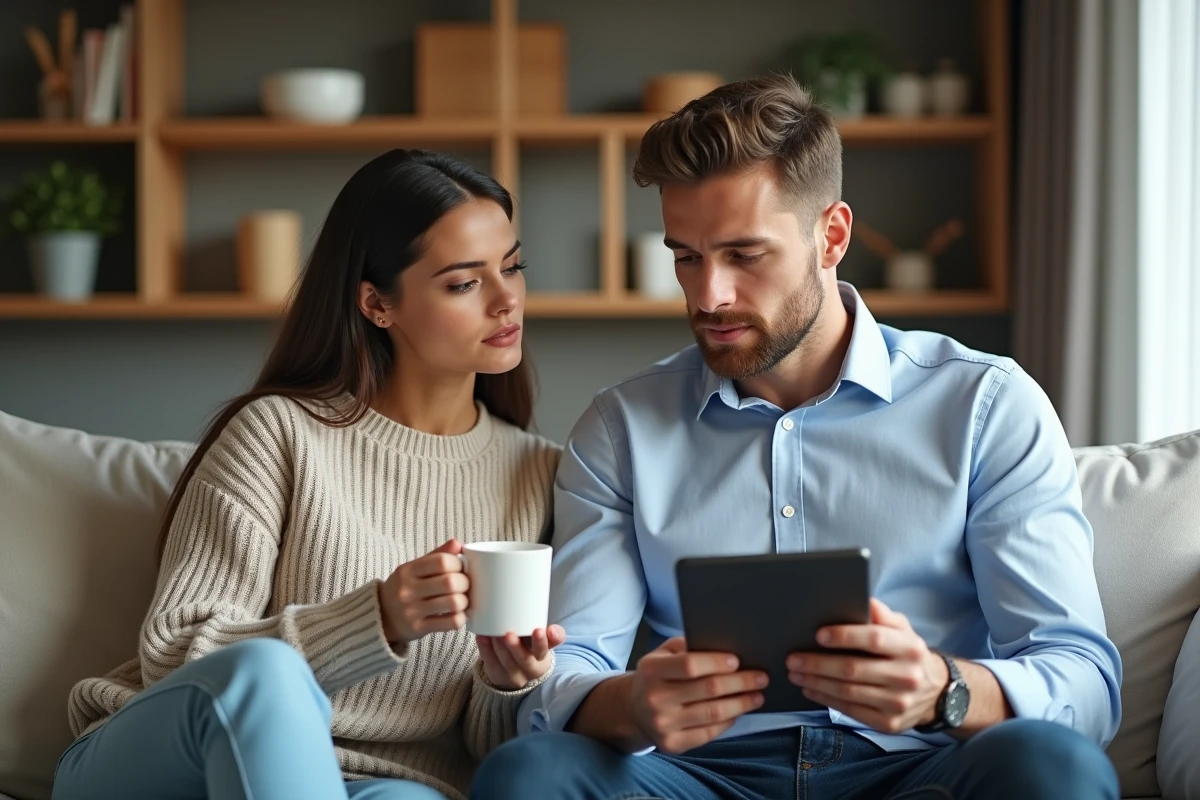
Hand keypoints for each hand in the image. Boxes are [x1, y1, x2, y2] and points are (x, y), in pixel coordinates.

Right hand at [378, 539, 468, 644]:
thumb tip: (458, 543)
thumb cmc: (404, 588)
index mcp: (408, 570)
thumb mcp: (415, 568)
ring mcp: (412, 611)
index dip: (458, 564)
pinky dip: (460, 618)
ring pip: (453, 603)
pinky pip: (451, 622)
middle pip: (450, 582)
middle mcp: (407, 590)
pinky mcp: (418, 628)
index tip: (460, 568)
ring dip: (464, 601)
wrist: (381, 616)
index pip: (442, 561)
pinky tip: (457, 614)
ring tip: (461, 601)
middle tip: (464, 586)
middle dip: (465, 583)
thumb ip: (437, 555)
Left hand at [477, 626, 566, 689]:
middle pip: (524, 659)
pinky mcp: (497, 675)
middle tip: (509, 634)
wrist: (519, 670)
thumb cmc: (531, 648)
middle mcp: (530, 669)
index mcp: (543, 657)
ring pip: (507, 662)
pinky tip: (482, 637)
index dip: (542, 641)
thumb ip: (551, 634)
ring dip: (499, 648)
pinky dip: (486, 649)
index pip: (544, 650)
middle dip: (516, 647)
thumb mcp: (543, 642)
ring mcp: (513, 675)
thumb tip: (552, 630)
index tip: (539, 630)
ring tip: (494, 634)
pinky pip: (491, 663)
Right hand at [625, 637, 767, 753]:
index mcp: (651, 670)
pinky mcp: (672, 744)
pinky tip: (738, 712)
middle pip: (708, 689)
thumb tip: (725, 646)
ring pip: (713, 713)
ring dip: (741, 704)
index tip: (737, 661)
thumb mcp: (662, 654)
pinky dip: (728, 721)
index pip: (690, 665)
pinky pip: (709, 733)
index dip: (717, 662)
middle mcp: (655, 698)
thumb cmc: (657, 676)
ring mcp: (663, 724)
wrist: (633, 710)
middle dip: (741, 682)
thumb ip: (687, 647)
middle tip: (761, 678)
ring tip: (757, 696)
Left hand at [786, 598, 948, 734]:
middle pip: (854, 669)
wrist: (936, 692)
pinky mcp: (889, 723)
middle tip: (793, 658)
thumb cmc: (907, 653)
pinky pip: (851, 711)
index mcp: (910, 648)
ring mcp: (899, 703)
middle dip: (818, 663)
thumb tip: (862, 599)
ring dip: (816, 682)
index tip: (818, 635)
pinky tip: (810, 689)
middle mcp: (907, 676)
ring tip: (795, 673)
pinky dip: (826, 699)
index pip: (874, 639)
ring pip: (848, 692)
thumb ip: (882, 614)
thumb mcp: (903, 629)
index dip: (845, 636)